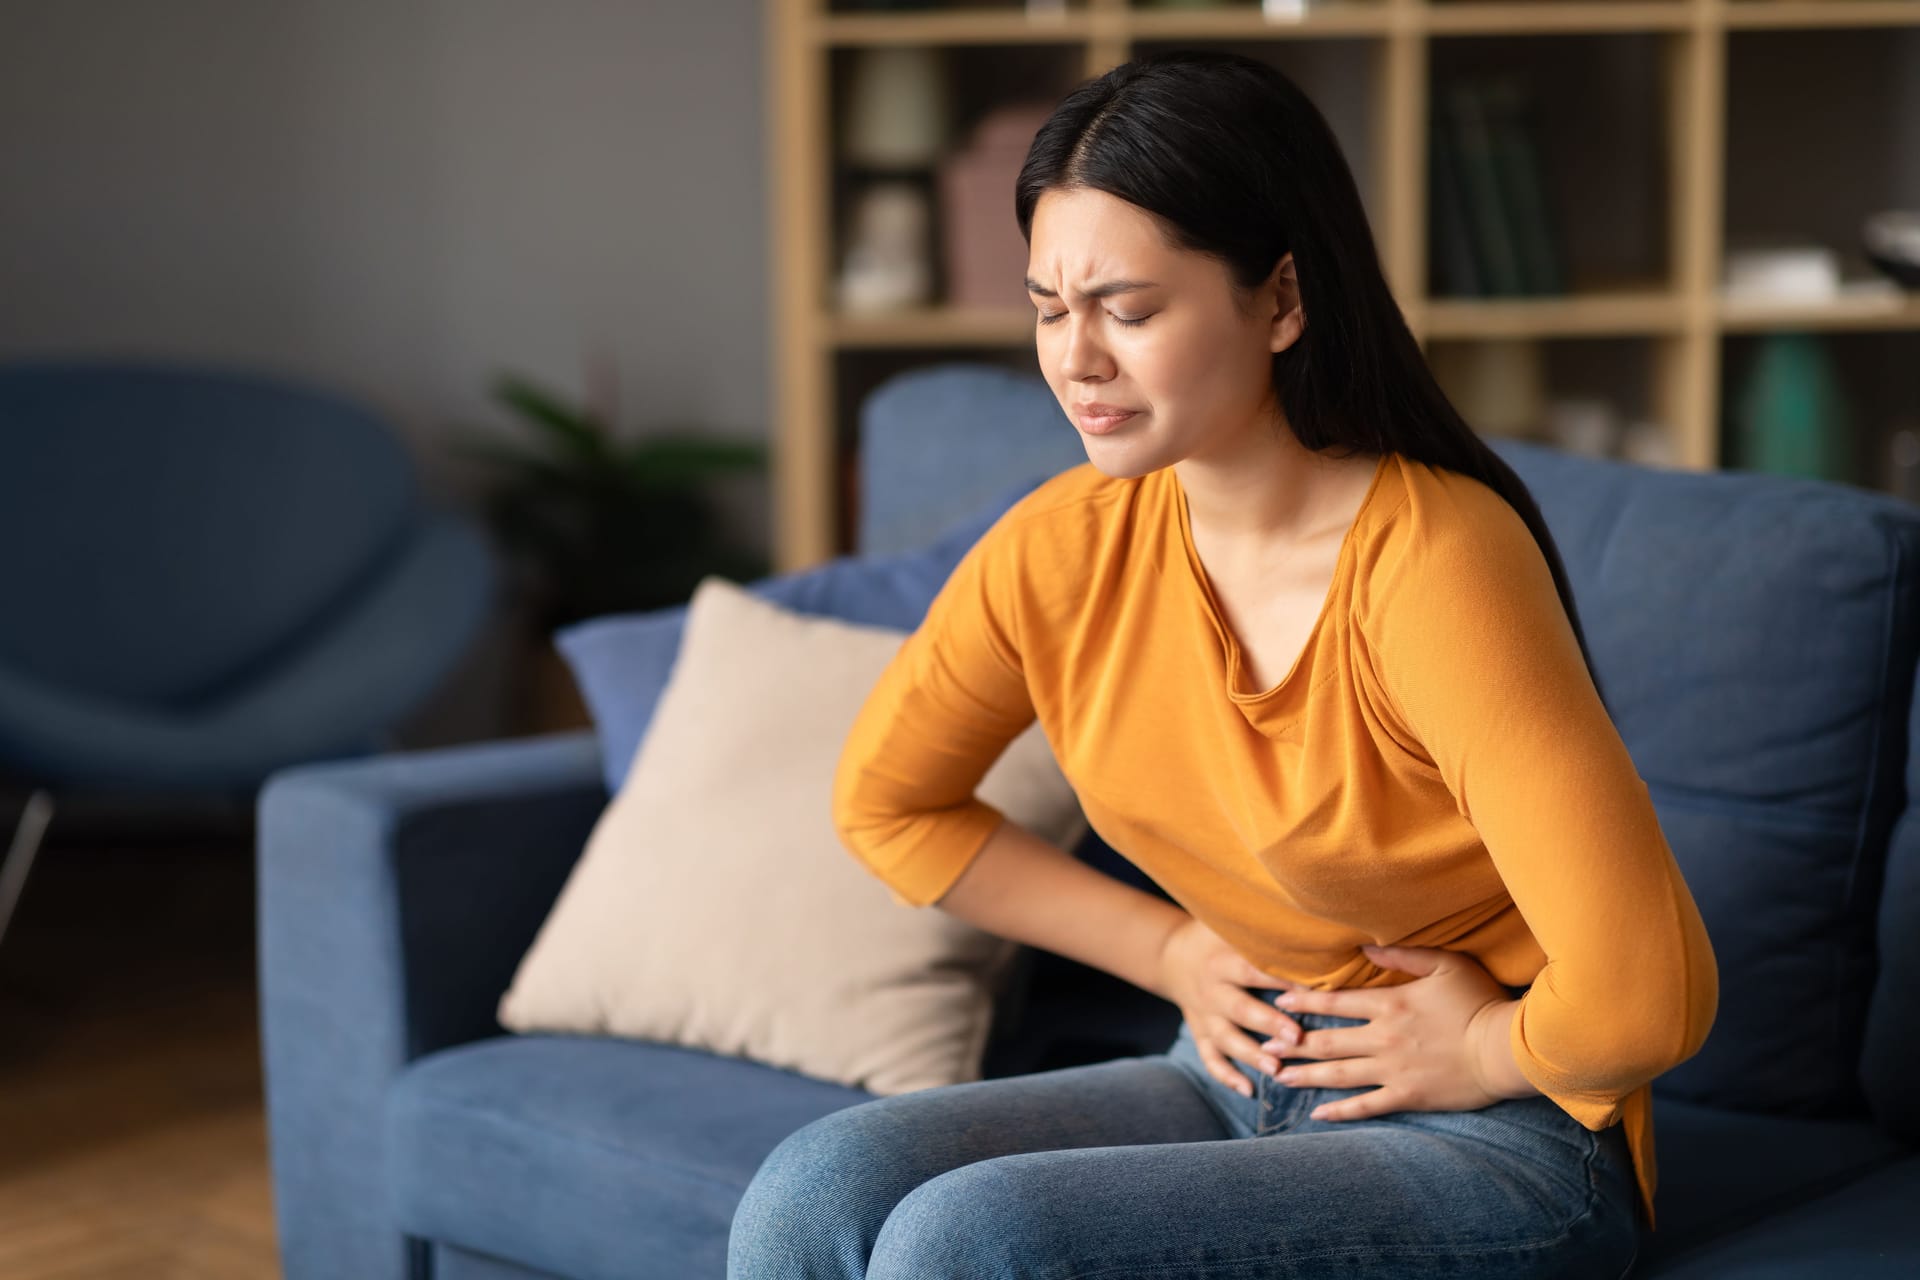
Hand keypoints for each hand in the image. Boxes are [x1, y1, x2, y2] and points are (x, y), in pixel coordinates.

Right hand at [1154, 916, 1304, 1098]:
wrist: (1171, 956)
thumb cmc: (1215, 937)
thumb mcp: (1228, 925)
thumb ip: (1263, 929)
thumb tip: (1309, 926)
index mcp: (1222, 961)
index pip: (1253, 970)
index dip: (1279, 979)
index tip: (1309, 988)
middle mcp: (1212, 990)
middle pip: (1240, 1008)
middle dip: (1268, 1023)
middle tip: (1296, 1036)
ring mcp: (1204, 1016)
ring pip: (1226, 1039)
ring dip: (1251, 1055)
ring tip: (1276, 1069)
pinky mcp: (1200, 1033)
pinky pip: (1210, 1058)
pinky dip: (1227, 1075)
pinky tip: (1248, 1089)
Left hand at [1263, 944, 1514, 1121]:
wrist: (1507, 1049)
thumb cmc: (1480, 1001)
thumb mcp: (1444, 964)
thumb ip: (1402, 955)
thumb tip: (1364, 948)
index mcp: (1389, 1004)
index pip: (1335, 1003)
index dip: (1303, 1002)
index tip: (1277, 1002)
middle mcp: (1383, 1038)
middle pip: (1327, 1041)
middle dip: (1292, 1043)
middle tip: (1263, 1045)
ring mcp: (1393, 1070)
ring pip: (1338, 1074)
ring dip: (1305, 1075)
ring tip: (1277, 1076)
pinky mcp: (1408, 1096)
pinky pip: (1366, 1106)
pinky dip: (1339, 1111)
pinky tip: (1316, 1113)